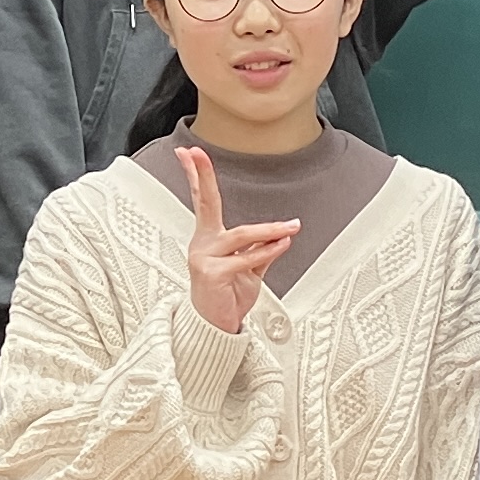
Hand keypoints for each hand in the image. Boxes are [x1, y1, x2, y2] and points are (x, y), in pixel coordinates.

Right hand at [178, 143, 299, 336]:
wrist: (215, 326)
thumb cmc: (226, 295)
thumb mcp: (249, 269)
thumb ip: (262, 250)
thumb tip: (281, 236)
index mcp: (208, 237)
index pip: (202, 201)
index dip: (197, 176)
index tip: (189, 153)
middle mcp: (203, 243)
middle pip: (204, 204)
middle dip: (201, 176)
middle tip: (196, 153)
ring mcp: (205, 258)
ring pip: (242, 235)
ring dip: (270, 230)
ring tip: (291, 228)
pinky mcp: (213, 274)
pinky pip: (247, 260)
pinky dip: (268, 252)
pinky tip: (283, 244)